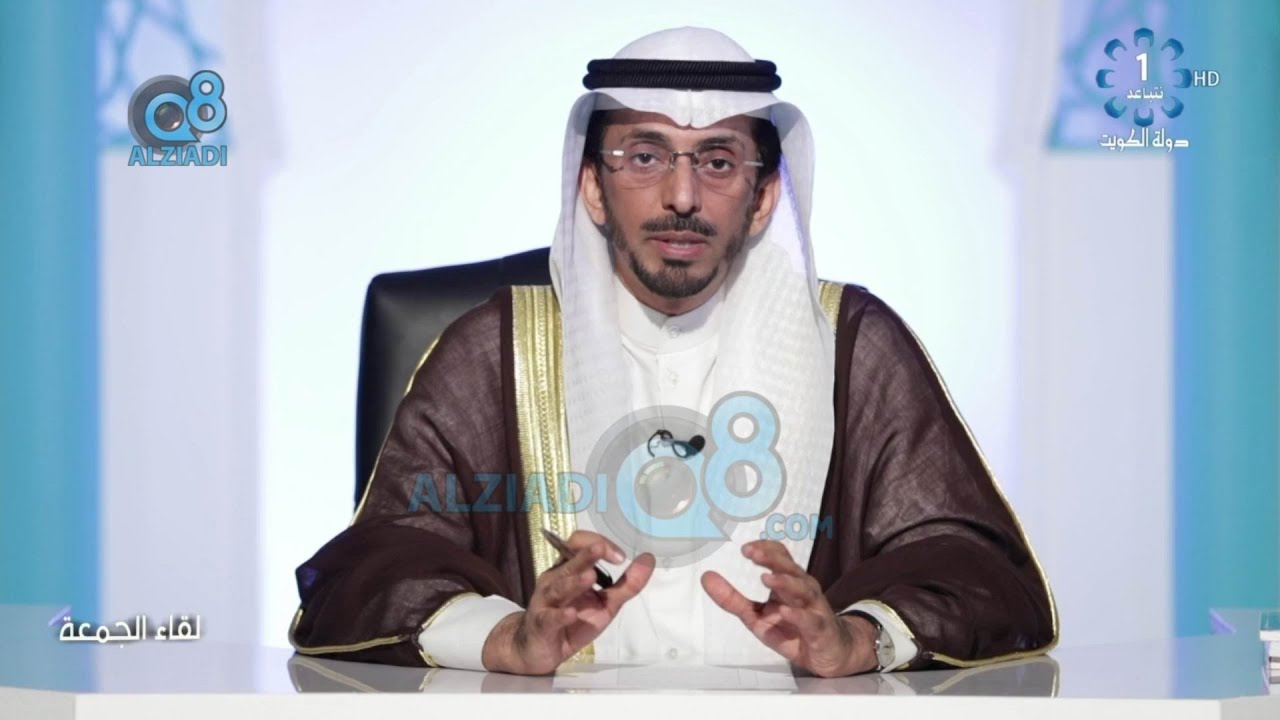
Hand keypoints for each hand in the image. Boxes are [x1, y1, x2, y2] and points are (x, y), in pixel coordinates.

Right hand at [482, 530, 654, 674]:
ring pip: (558, 587)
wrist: (541, 649)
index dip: (598, 545)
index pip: (578, 545)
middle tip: (602, 549)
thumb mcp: (606, 603)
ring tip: (590, 576)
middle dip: (586, 555)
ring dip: (574, 582)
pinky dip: (560, 615)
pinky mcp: (541, 624)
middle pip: (568, 561)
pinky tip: (571, 613)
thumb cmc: (574, 621)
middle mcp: (555, 580)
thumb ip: (627, 583)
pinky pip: (549, 617)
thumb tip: (649, 558)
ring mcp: (545, 601)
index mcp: (570, 569)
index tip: (620, 556)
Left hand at [701, 540, 877, 677]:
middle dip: (771, 559)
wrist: (829, 654)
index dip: (765, 549)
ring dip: (784, 582)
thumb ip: (731, 598)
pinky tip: (785, 612)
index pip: (780, 556)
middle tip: (752, 553)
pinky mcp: (819, 629)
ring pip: (802, 590)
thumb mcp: (756, 616)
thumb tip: (706, 577)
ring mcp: (813, 608)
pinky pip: (810, 620)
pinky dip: (798, 615)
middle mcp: (803, 590)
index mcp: (788, 582)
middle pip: (790, 568)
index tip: (746, 549)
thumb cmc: (793, 630)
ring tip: (766, 578)